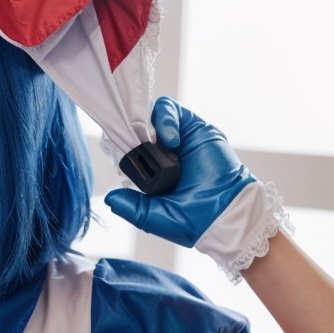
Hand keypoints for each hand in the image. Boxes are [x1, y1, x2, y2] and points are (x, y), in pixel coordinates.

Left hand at [104, 98, 289, 280]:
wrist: (224, 213)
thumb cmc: (192, 221)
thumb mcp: (153, 218)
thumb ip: (131, 207)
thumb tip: (109, 197)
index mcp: (150, 174)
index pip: (129, 151)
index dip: (120, 145)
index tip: (114, 147)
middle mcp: (162, 155)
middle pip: (138, 129)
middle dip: (129, 130)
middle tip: (128, 140)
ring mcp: (178, 140)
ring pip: (151, 116)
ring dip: (147, 125)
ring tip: (154, 143)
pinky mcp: (193, 128)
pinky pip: (170, 110)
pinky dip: (165, 119)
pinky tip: (172, 140)